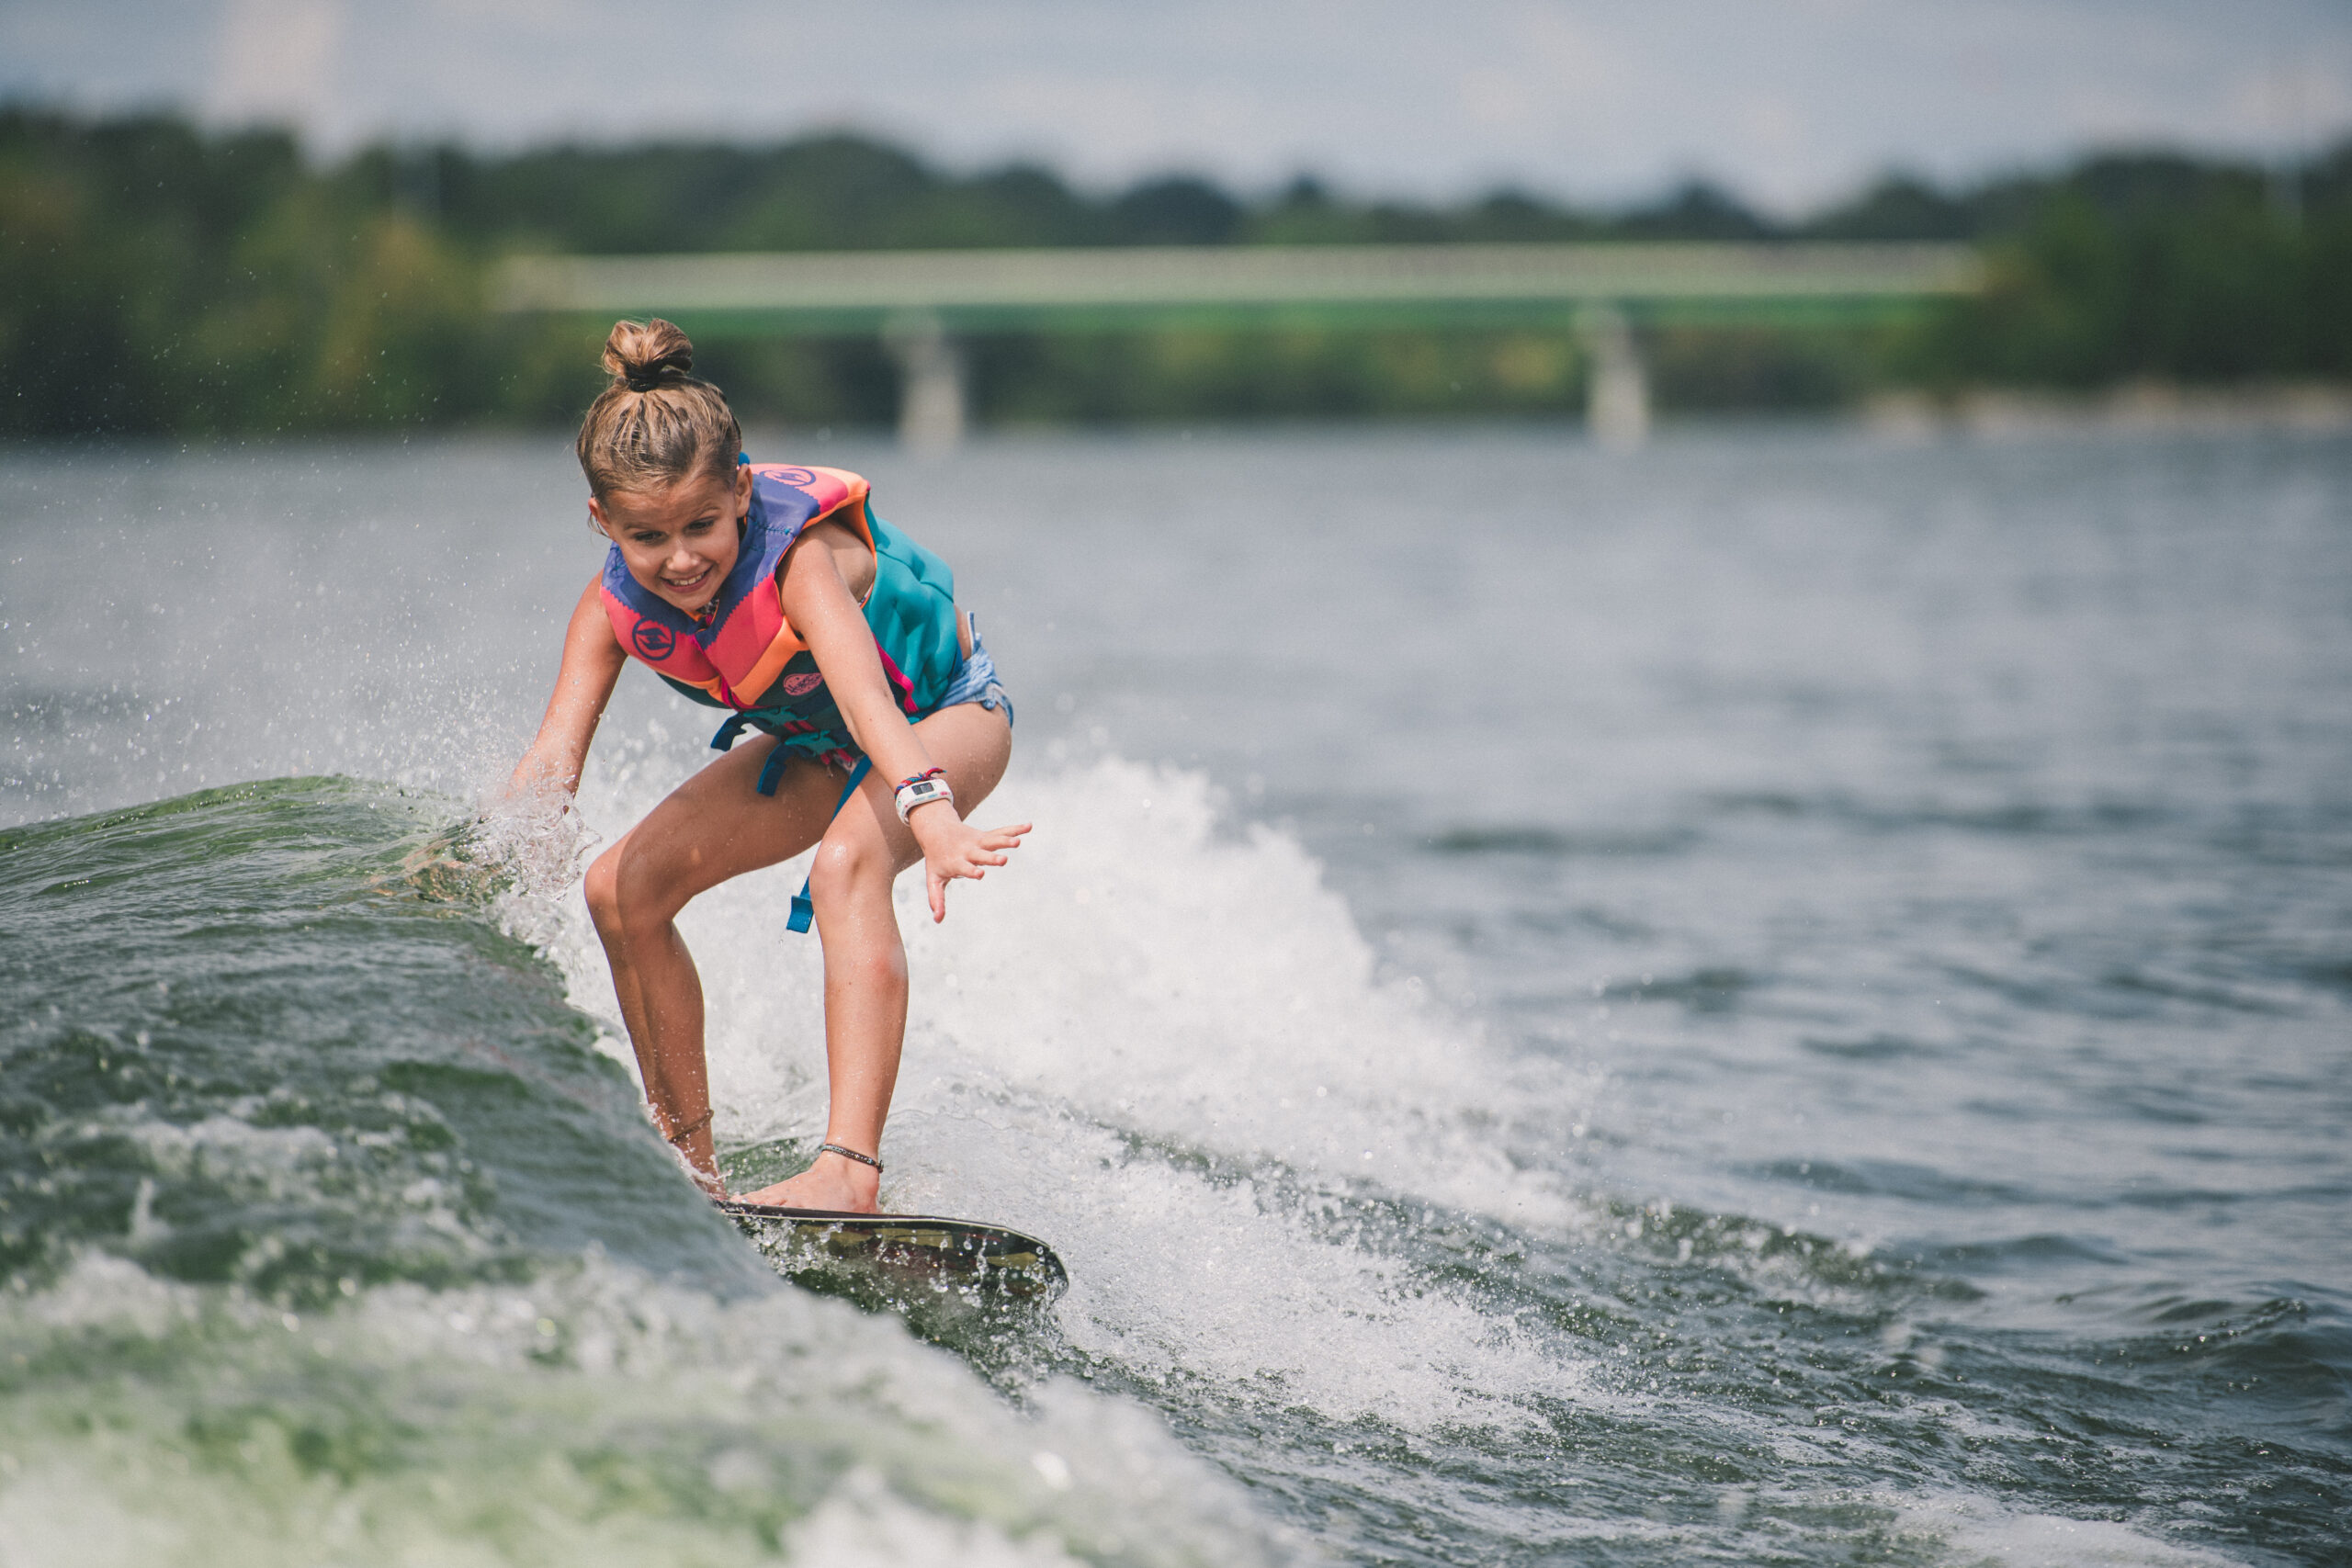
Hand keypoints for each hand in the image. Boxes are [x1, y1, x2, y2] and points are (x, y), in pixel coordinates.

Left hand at [908, 804, 1029, 921]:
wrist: (937, 831)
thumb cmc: (937, 860)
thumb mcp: (933, 879)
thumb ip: (936, 898)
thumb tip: (937, 920)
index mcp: (956, 862)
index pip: (965, 868)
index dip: (972, 871)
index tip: (980, 874)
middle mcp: (969, 851)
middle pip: (982, 855)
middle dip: (992, 858)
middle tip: (1003, 861)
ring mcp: (978, 842)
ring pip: (993, 841)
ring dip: (1005, 841)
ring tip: (1017, 842)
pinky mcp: (986, 836)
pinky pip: (1002, 832)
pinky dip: (1015, 829)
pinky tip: (1028, 827)